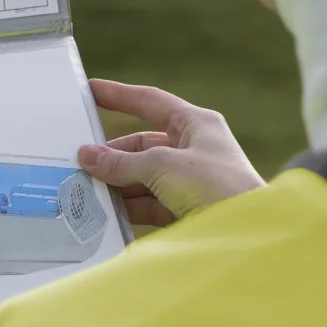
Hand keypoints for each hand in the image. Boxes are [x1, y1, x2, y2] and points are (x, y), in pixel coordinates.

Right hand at [77, 78, 265, 225]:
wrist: (248, 235)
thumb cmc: (216, 187)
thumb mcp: (163, 166)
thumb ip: (122, 162)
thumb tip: (88, 156)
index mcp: (197, 124)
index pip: (151, 102)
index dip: (120, 95)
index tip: (90, 91)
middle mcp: (193, 149)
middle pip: (142, 145)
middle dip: (112, 155)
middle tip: (78, 161)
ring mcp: (189, 181)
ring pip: (142, 176)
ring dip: (116, 183)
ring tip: (84, 189)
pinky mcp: (186, 210)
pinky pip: (148, 203)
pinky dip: (128, 206)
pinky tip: (105, 211)